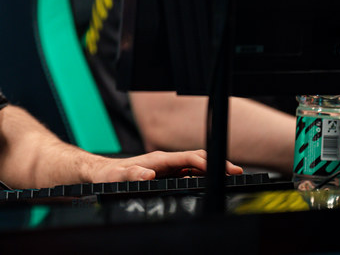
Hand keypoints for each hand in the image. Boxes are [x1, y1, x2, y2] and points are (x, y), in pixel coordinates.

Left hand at [87, 150, 242, 182]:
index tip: (221, 169)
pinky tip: (211, 182)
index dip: (206, 162)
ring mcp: (167, 166)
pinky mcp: (166, 173)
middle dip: (217, 164)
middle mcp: (165, 160)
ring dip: (213, 170)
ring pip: (195, 166)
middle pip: (197, 159)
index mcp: (158, 159)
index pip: (188, 158)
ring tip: (230, 177)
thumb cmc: (111, 175)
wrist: (102, 173)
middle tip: (236, 173)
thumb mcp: (119, 177)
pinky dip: (203, 176)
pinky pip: (189, 173)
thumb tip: (149, 174)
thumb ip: (133, 174)